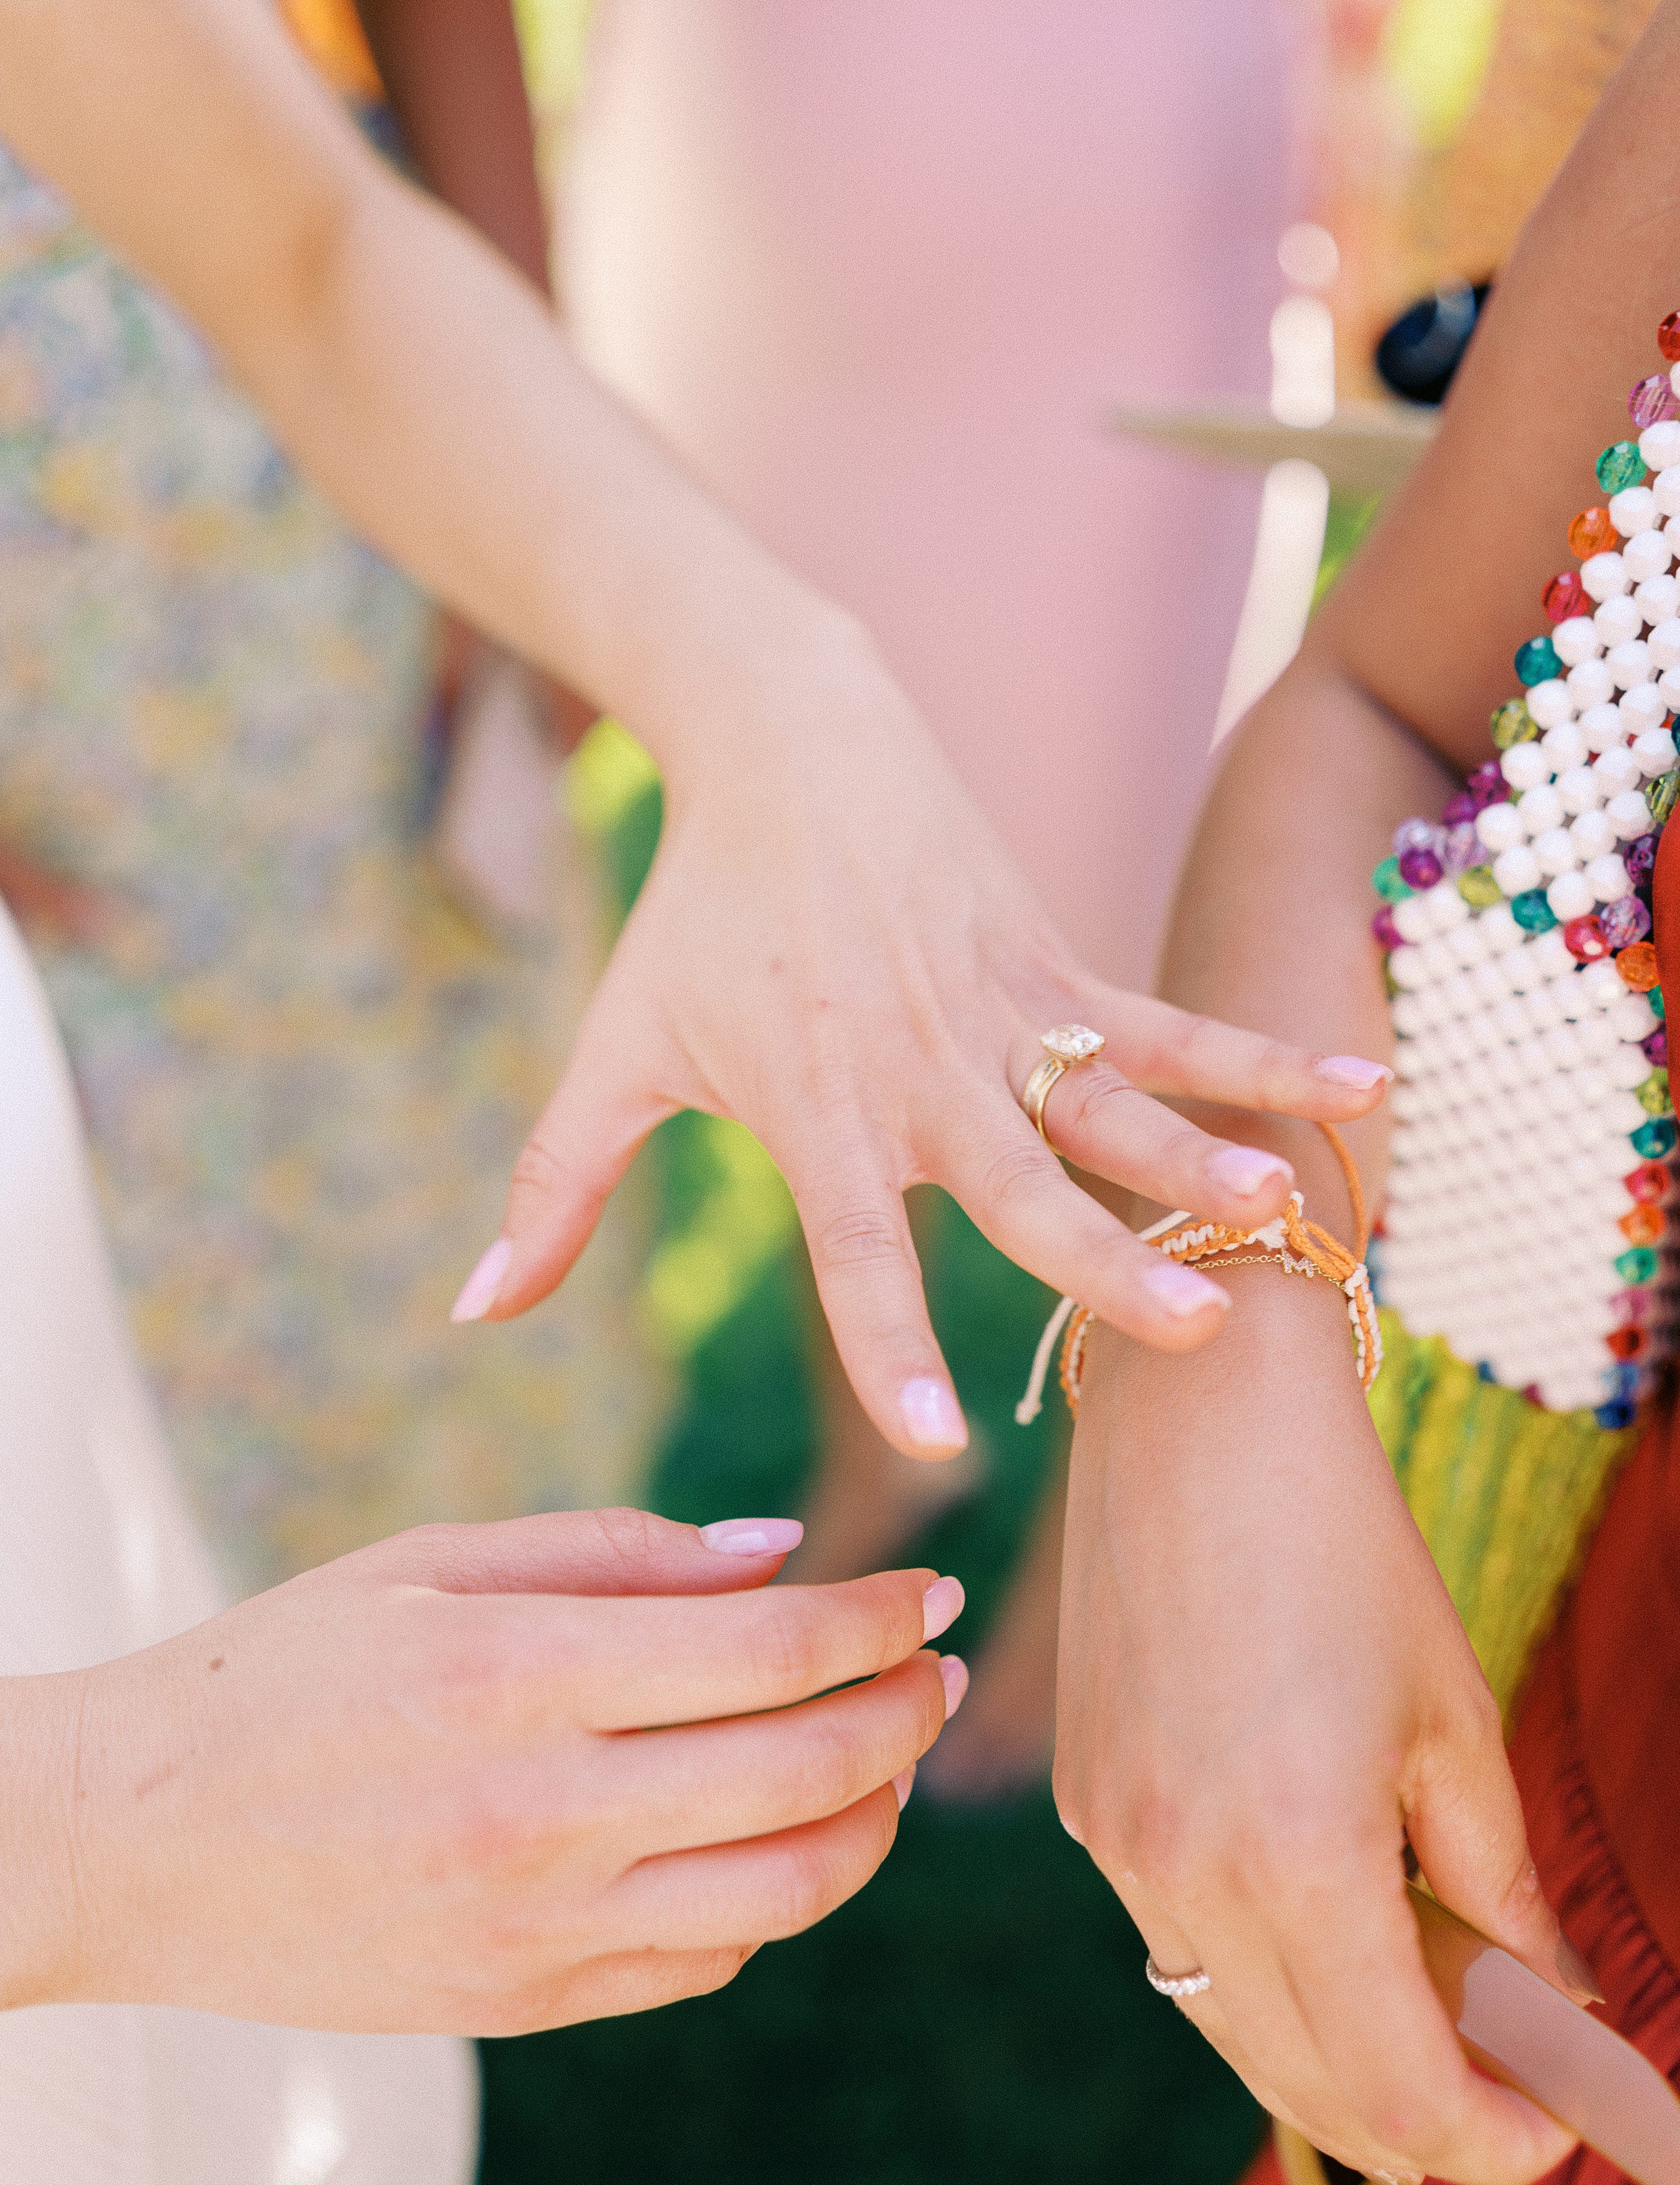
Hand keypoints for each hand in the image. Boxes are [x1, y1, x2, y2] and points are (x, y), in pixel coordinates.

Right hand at [0, 1508, 962, 2033]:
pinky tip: (778, 1836)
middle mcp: (540, 1812)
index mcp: (516, 1674)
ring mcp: (536, 1930)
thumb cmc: (285, 1672)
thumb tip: (783, 1552)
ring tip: (889, 1760)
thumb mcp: (429, 1563)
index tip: (926, 1590)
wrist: (134, 1845)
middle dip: (906, 1712)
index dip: (877, 1619)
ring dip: (873, 1818)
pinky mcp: (525, 2006)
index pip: (770, 1652)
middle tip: (937, 1670)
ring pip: (788, 1889)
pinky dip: (777, 1897)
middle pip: (806, 1773)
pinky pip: (708, 1961)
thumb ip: (615, 1553)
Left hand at [457, 629, 1390, 1457]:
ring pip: (1114, 1102)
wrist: (782, 742)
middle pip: (1022, 1188)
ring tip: (1280, 1215)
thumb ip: (552, 1193)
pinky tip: (1355, 1095)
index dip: (893, 1346)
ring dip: (1200, 1157)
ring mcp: (1000, 1013)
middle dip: (1104, 1263)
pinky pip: (1168, 1019)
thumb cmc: (691, 921)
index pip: (859, 1252)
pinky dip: (1258, 1056)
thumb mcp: (613, 1057)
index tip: (938, 1443)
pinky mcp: (1056, 962)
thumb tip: (468, 1314)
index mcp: (817, 1115)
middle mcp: (920, 1074)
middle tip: (1186, 1331)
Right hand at [1054, 1277, 1590, 2184]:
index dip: (1488, 2136)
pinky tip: (1321, 1926)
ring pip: (1229, 2026)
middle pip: (1306, 2084)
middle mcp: (1185, 1875)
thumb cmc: (1344, 1547)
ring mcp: (1117, 1847)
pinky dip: (1256, 1974)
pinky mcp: (1085, 1807)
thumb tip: (1551, 2004)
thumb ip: (1499, 1887)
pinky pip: (1177, 1943)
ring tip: (1422, 2017)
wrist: (1196, 1421)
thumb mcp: (1454, 1721)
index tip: (1550, 2124)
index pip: (1397, 2087)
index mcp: (1295, 1858)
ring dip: (1330, 2056)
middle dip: (1416, 2120)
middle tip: (1502, 2094)